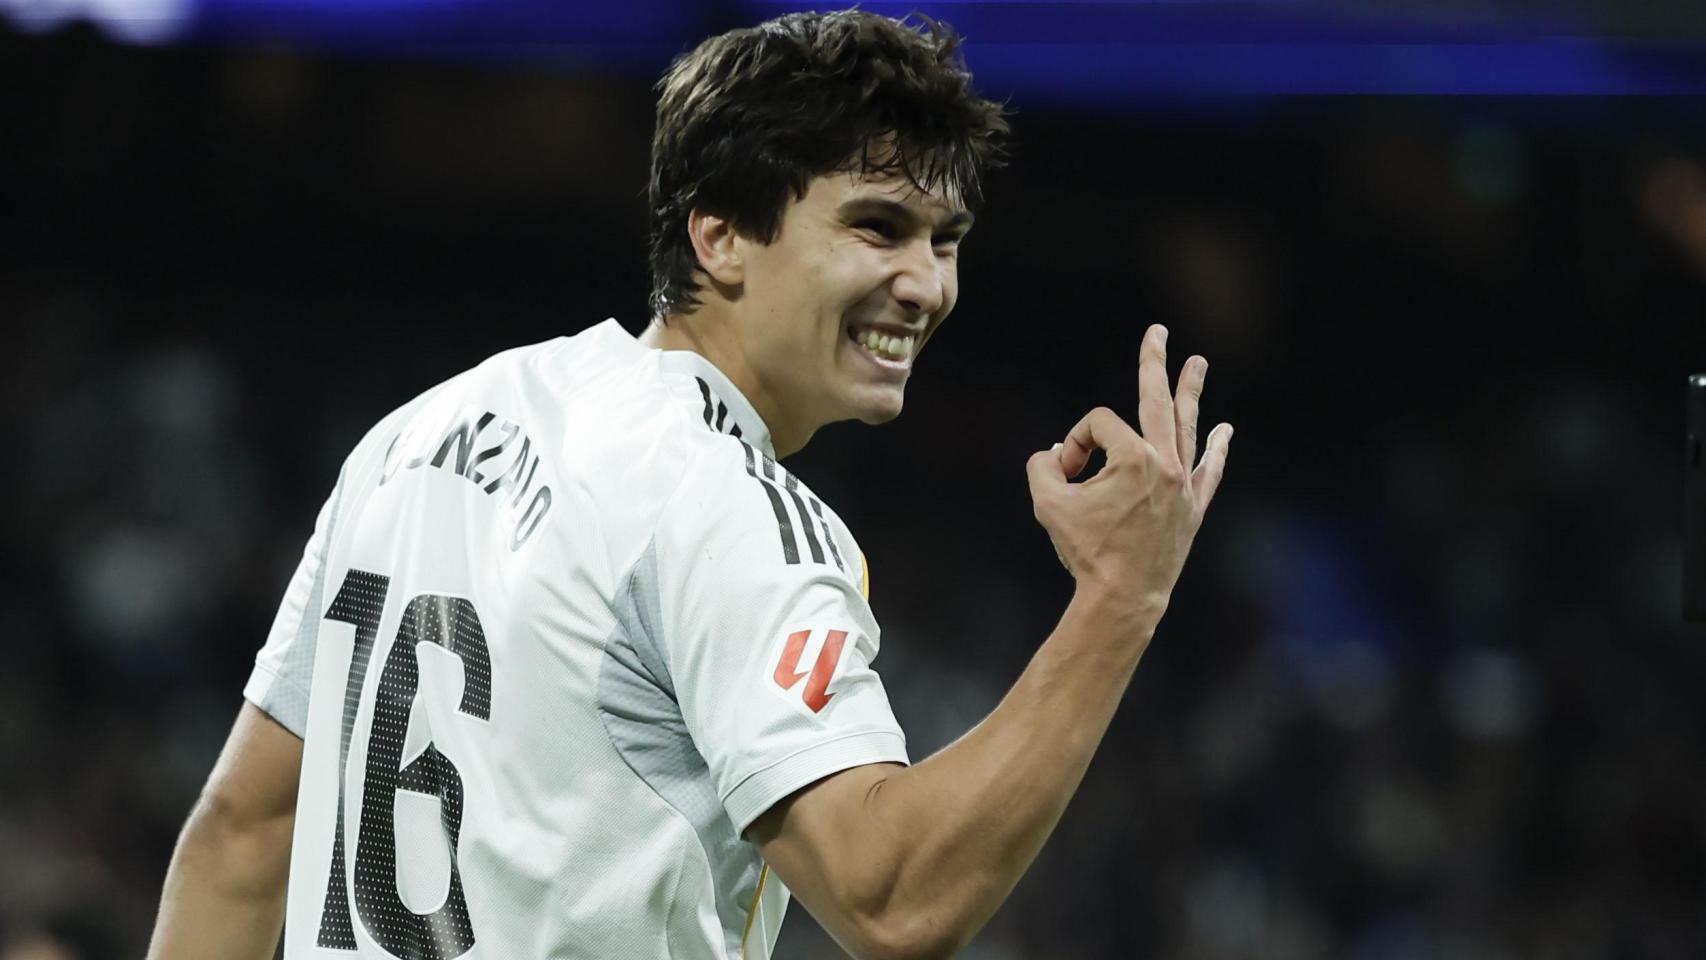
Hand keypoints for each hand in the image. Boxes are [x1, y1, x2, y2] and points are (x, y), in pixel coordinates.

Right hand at [1025, 324, 1232, 621]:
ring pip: (1188, 426)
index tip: (1066, 475)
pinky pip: (1209, 470)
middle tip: (1158, 332)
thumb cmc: (1086, 551)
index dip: (1075, 444)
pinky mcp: (1193, 507)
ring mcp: (1184, 484)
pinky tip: (1226, 431)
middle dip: (1153, 363)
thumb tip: (1054, 454)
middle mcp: (1165, 463)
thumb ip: (1042, 467)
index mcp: (1134, 458)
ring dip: (1190, 393)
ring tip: (1197, 363)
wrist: (1123, 597)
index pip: (1098, 425)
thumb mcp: (1048, 503)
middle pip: (1156, 400)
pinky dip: (1218, 450)